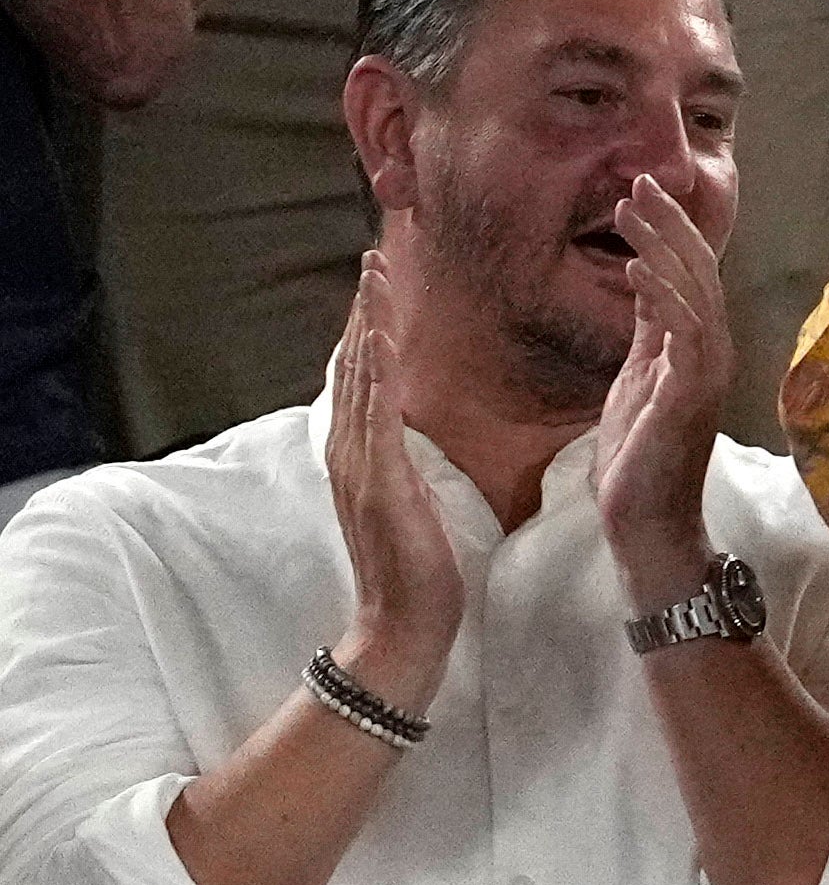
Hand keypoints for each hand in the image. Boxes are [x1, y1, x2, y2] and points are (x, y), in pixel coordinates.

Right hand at [325, 249, 463, 711]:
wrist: (405, 628)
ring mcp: (359, 468)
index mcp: (365, 457)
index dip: (369, 327)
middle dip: (363, 311)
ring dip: (365, 325)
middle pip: (353, 366)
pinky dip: (372, 375)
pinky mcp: (377, 485)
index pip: (363, 378)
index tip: (381, 282)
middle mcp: (352, 454)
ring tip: (373, 275)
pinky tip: (375, 338)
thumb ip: (407, 466)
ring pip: (358, 380)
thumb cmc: (420, 572)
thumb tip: (413, 436)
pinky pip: (373, 419)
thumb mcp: (415, 503)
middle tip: (373, 256)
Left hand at [591, 173, 739, 603]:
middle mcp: (712, 352)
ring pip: (694, 290)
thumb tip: (643, 280)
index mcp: (694, 348)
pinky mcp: (693, 390)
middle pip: (698, 271)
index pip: (688, 275)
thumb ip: (646, 333)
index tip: (637, 192)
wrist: (647, 524)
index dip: (666, 231)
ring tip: (631, 207)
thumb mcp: (635, 381)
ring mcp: (708, 371)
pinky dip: (661, 292)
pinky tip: (634, 265)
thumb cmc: (639, 460)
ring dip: (663, 245)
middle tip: (637, 181)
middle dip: (668, 223)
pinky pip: (683, 329)